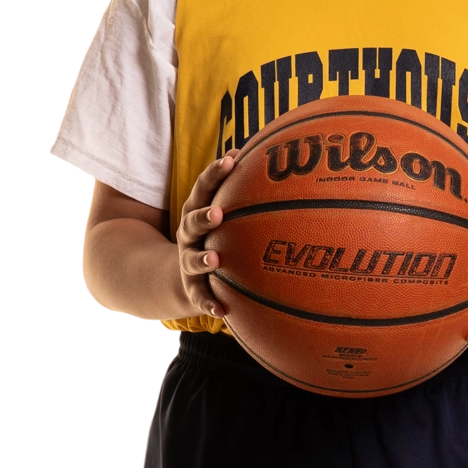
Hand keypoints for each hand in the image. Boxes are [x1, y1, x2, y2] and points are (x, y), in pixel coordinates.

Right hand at [173, 150, 240, 317]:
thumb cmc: (216, 236)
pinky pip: (200, 297)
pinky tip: (222, 311)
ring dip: (202, 259)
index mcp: (197, 211)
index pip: (203, 188)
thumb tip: (280, 155)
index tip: (231, 159)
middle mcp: (189, 235)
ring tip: (215, 259)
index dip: (215, 173)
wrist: (186, 276)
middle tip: (218, 213)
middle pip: (191, 221)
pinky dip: (209, 303)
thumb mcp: (223, 212)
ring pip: (191, 259)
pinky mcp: (193, 288)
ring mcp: (188, 261)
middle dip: (203, 216)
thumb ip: (245, 191)